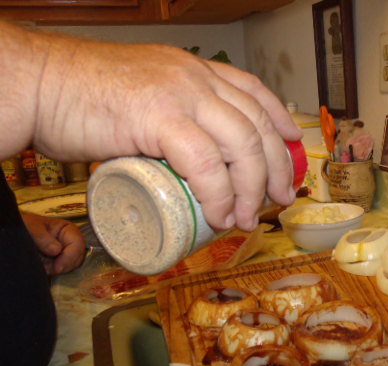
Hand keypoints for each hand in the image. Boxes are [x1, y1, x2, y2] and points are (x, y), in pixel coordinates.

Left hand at [20, 212, 85, 274]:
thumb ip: (43, 237)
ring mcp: (67, 251)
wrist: (16, 233)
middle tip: (48, 269)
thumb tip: (56, 251)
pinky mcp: (60, 260)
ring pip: (72, 265)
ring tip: (45, 268)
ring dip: (60, 269)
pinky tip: (45, 269)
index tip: (57, 268)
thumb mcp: (32, 227)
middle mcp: (71, 241)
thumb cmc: (25, 225)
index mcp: (68, 229)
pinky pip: (64, 269)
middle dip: (65, 265)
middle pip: (78, 257)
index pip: (77, 244)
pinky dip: (56, 271)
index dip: (69, 257)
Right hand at [33, 36, 301, 230]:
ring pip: (240, 144)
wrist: (36, 85)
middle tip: (279, 198)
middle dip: (276, 166)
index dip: (280, 119)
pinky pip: (204, 161)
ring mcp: (178, 94)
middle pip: (257, 123)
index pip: (253, 90)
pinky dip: (219, 193)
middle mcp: (194, 77)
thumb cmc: (79, 97)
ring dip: (251, 188)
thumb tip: (186, 160)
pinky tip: (220, 214)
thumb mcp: (140, 97)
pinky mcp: (157, 116)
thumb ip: (168, 118)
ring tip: (247, 218)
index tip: (295, 144)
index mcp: (193, 70)